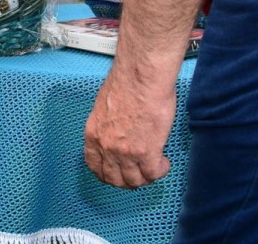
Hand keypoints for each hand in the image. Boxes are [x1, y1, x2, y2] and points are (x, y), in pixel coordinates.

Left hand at [83, 70, 174, 188]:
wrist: (141, 77)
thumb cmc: (127, 83)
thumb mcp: (105, 108)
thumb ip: (108, 126)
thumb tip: (117, 133)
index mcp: (93, 133)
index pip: (94, 165)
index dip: (106, 173)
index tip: (116, 172)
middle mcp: (106, 146)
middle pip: (113, 179)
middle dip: (127, 180)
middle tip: (138, 173)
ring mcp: (125, 153)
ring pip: (134, 181)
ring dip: (145, 177)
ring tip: (153, 166)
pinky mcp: (146, 153)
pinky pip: (153, 174)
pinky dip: (160, 171)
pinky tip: (163, 161)